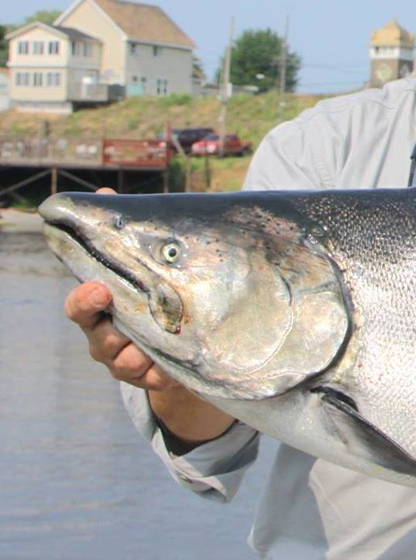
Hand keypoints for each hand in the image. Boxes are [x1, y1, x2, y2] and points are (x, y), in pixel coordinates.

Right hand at [62, 188, 178, 391]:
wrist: (178, 336)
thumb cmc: (150, 291)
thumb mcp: (139, 264)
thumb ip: (122, 234)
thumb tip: (104, 193)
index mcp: (100, 308)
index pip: (80, 306)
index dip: (84, 301)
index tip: (99, 290)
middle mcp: (107, 337)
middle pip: (100, 340)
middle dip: (111, 334)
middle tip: (128, 327)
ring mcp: (127, 360)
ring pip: (126, 364)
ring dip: (138, 356)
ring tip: (153, 348)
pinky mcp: (152, 378)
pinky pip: (155, 380)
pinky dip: (163, 374)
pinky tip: (175, 366)